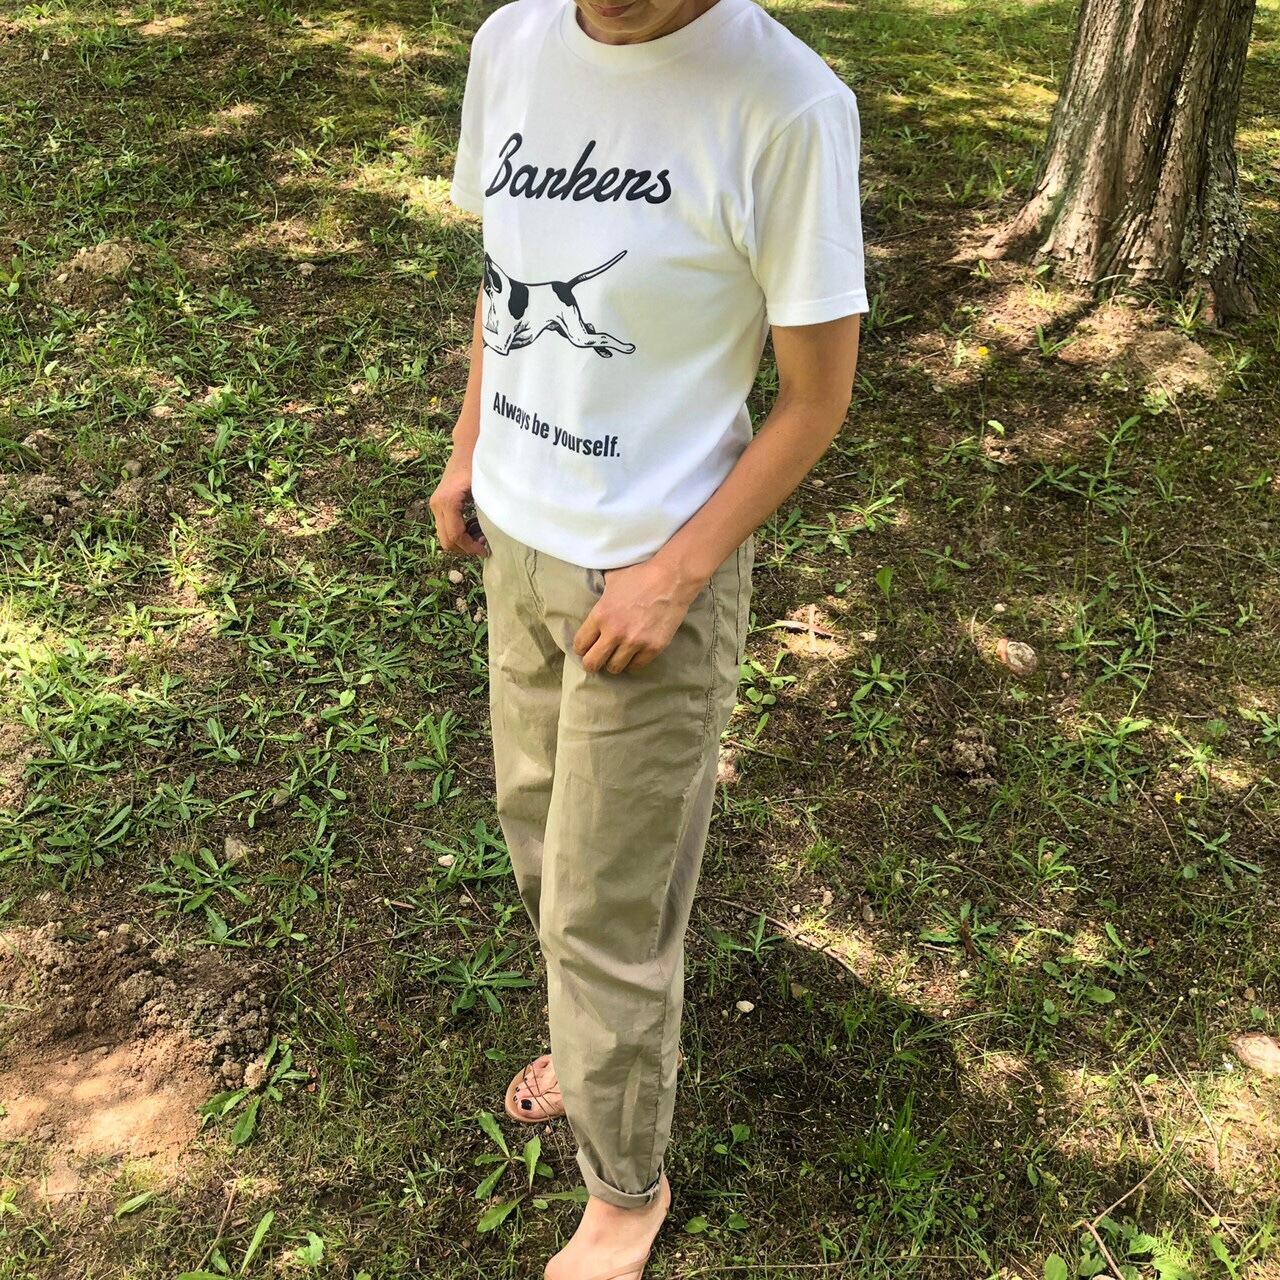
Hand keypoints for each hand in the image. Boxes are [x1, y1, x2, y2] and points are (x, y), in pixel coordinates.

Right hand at [430, 454, 488, 557]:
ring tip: (480, 538)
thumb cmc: (479, 465)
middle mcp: (437, 504)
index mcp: (448, 502)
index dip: (470, 548)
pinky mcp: (438, 503)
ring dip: (461, 542)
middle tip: (484, 546)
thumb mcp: (485, 488)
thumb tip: (495, 535)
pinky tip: (474, 529)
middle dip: (465, 548)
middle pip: (446, 540)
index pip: (456, 535)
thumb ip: (488, 510)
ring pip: (444, 535)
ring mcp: (435, 504)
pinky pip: (445, 526)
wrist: (467, 447)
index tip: (486, 551)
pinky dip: (457, 533)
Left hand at [573, 558, 701, 674]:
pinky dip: (633, 661)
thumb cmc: (640, 575)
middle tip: (597, 661)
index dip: (581, 648)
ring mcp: (634, 642)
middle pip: (593, 663)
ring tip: (617, 656)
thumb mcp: (612, 581)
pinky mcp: (653, 648)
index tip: (586, 648)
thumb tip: (595, 596)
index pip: (580, 645)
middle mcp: (614, 632)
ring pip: (614, 668)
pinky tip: (634, 654)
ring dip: (614, 662)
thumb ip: (601, 596)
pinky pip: (636, 666)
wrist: (671, 579)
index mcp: (600, 615)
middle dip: (592, 664)